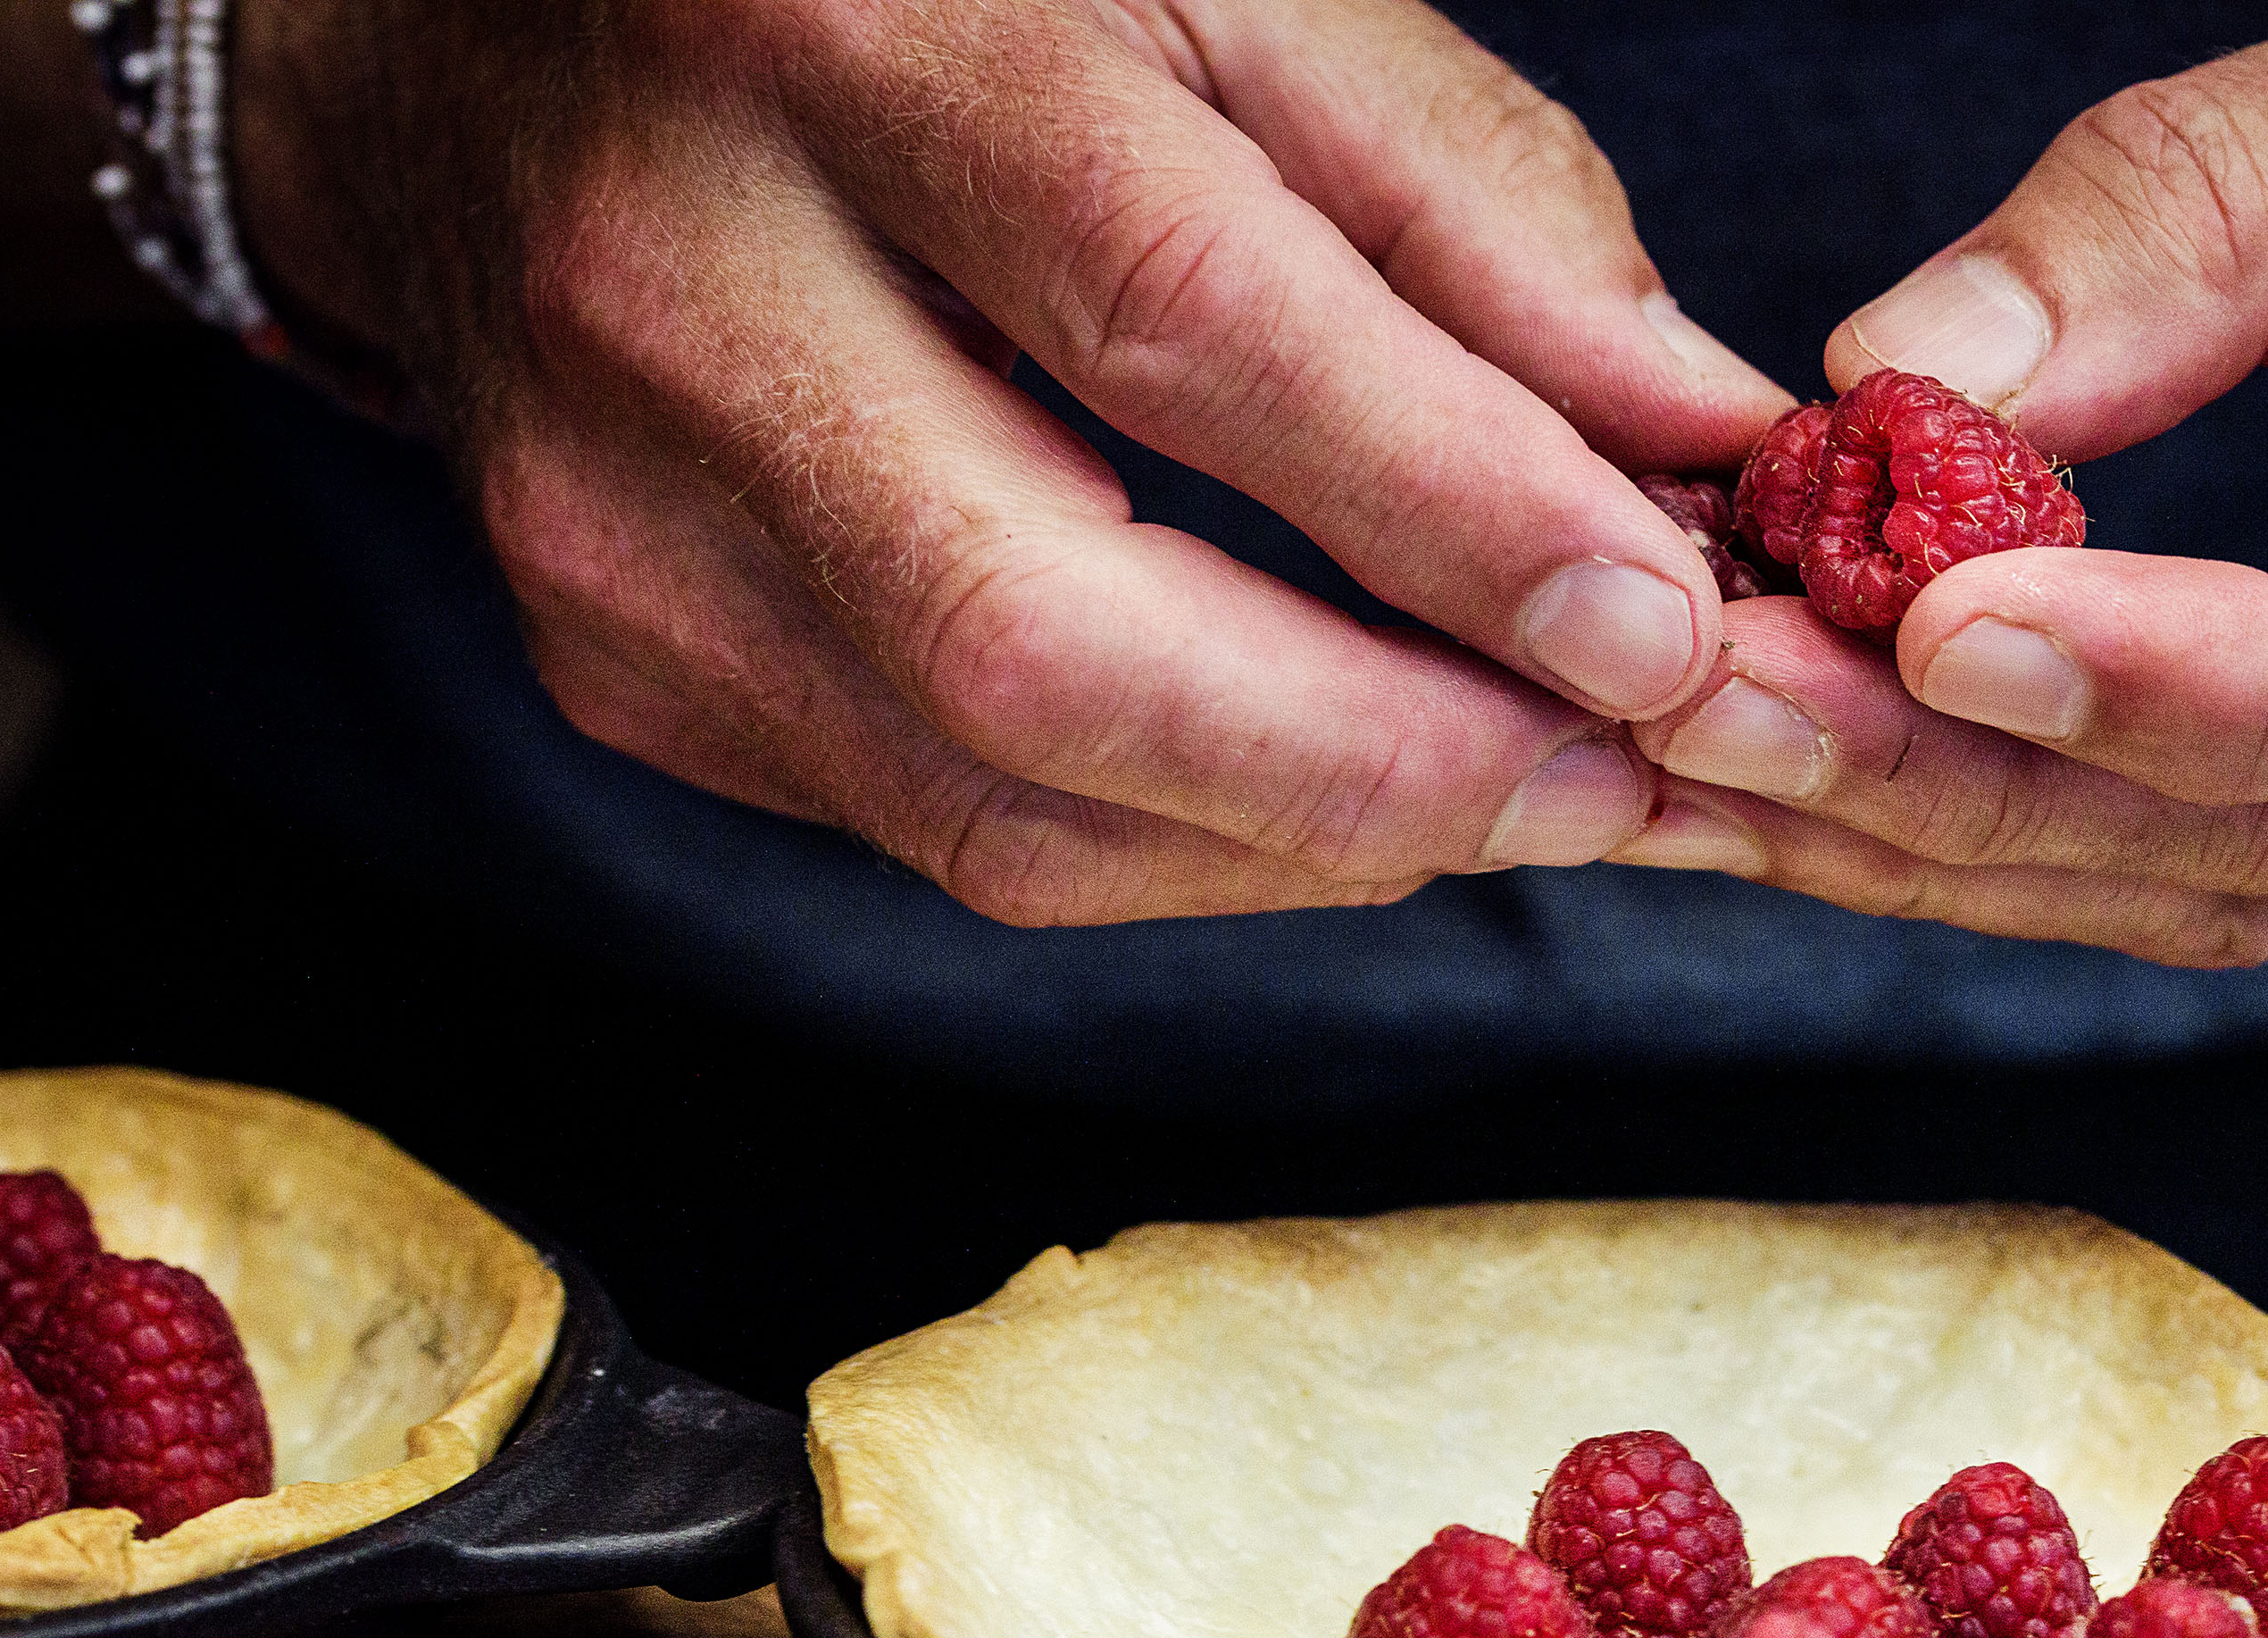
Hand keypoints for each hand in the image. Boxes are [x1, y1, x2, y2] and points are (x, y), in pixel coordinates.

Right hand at [231, 0, 1787, 922]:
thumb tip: (1688, 440)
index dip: (1445, 506)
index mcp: (851, 39)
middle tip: (1611, 777)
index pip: (1177, 315)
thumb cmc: (922, 1)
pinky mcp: (622, 662)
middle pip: (1056, 642)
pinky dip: (1181, 842)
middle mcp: (679, 291)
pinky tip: (1315, 785)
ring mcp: (620, 517)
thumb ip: (1459, 202)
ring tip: (1511, 792)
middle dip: (1383, 761)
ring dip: (1306, 840)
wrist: (498, 58)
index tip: (1659, 628)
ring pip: (1006, 803)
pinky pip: (951, 833)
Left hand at [1622, 0, 2267, 966]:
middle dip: (1987, 780)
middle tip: (1713, 701)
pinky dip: (2024, 833)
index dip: (2201, 684)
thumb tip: (1900, 387)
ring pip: (2250, 894)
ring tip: (1708, 752)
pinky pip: (2243, 878)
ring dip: (1957, 836)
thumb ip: (2196, 215)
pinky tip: (1831, 788)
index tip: (1939, 630)